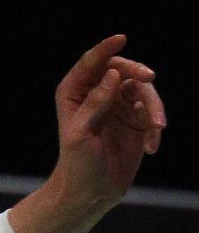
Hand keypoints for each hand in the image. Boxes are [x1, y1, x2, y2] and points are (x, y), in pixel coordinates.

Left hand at [50, 34, 166, 210]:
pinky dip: (155, 128)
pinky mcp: (136, 120)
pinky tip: (151, 147)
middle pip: (123, 71)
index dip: (105, 49)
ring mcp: (118, 106)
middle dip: (138, 73)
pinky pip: (153, 113)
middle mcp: (97, 94)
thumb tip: (112, 74)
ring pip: (144, 91)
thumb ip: (94, 103)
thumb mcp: (80, 134)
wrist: (91, 193)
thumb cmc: (77, 165)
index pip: (91, 64)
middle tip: (149, 77)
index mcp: (74, 93)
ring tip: (157, 128)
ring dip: (153, 107)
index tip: (121, 39)